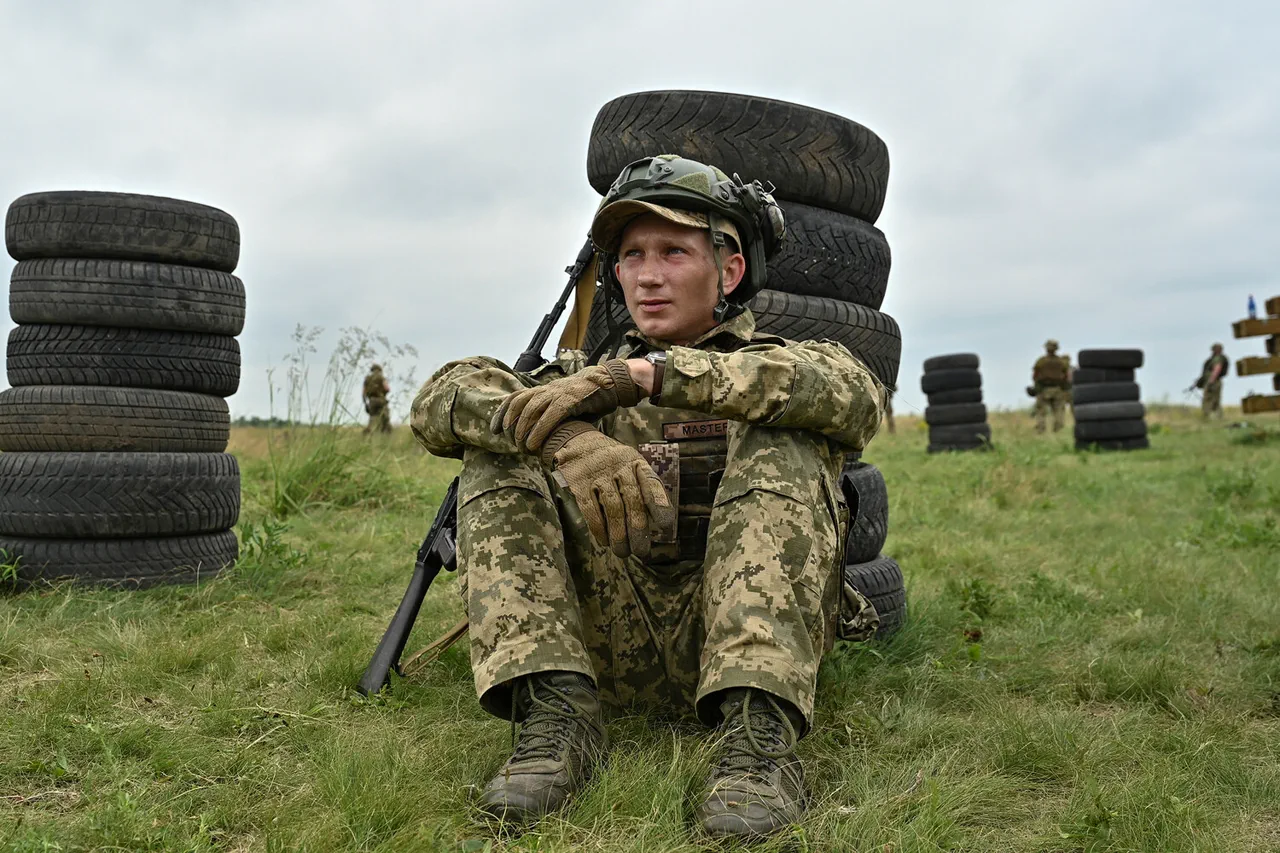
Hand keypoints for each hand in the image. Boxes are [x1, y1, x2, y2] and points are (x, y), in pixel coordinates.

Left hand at [491, 359, 643, 452]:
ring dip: (523, 429)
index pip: (515, 398)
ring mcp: (558, 393)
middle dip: (510, 423)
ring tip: (522, 446)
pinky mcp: (570, 400)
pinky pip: (550, 415)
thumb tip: (542, 438)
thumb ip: (551, 416)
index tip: (494, 430)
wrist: (609, 385)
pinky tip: (535, 444)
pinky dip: (540, 430)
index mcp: (544, 390)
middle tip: (510, 442)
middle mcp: (547, 389)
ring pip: (531, 409)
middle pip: (519, 403)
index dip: (501, 413)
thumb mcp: (565, 406)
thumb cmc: (587, 400)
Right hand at [541, 421, 674, 560]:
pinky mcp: (578, 482)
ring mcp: (597, 473)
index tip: (665, 525)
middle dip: (638, 528)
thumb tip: (658, 522)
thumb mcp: (630, 466)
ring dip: (618, 533)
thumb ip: (643, 488)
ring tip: (622, 552)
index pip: (651, 482)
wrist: (577, 442)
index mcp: (635, 462)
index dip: (659, 503)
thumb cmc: (611, 462)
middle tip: (641, 550)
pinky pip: (590, 508)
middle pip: (632, 499)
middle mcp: (618, 465)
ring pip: (613, 506)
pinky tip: (604, 540)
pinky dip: (598, 527)